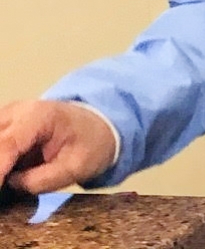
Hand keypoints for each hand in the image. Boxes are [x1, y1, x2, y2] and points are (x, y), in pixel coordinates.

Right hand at [0, 100, 115, 192]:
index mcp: (39, 117)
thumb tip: (8, 184)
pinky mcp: (3, 126)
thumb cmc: (91, 144)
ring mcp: (7, 116)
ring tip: (8, 182)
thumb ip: (41, 180)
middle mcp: (17, 111)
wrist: (100, 124)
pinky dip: (0, 158)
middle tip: (5, 189)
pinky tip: (7, 175)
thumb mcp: (76, 167)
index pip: (5, 146)